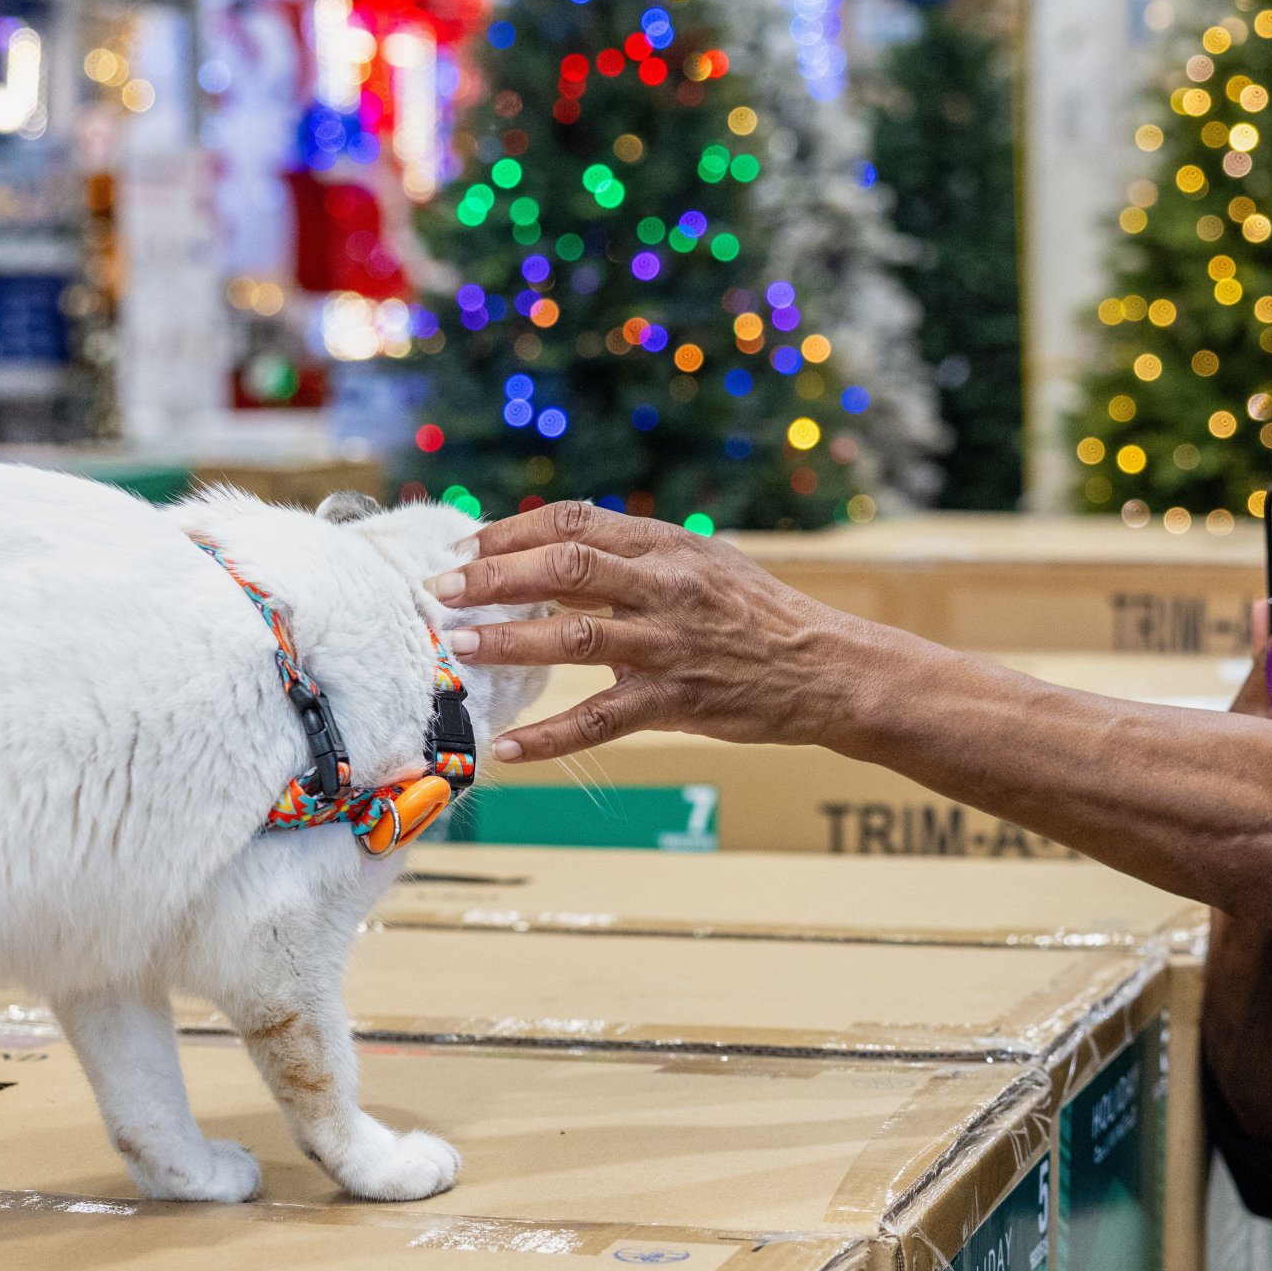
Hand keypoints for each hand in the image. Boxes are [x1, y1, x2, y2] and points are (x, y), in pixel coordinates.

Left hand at [428, 502, 899, 762]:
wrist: (829, 669)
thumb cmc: (761, 616)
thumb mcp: (706, 565)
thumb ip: (638, 558)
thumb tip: (558, 552)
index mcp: (669, 546)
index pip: (577, 522)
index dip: (514, 530)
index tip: (467, 545)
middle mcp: (666, 588)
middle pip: (565, 568)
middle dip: (494, 576)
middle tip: (442, 590)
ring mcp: (671, 646)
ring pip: (575, 638)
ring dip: (509, 643)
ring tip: (458, 649)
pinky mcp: (678, 702)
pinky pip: (601, 720)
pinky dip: (550, 738)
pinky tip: (509, 748)